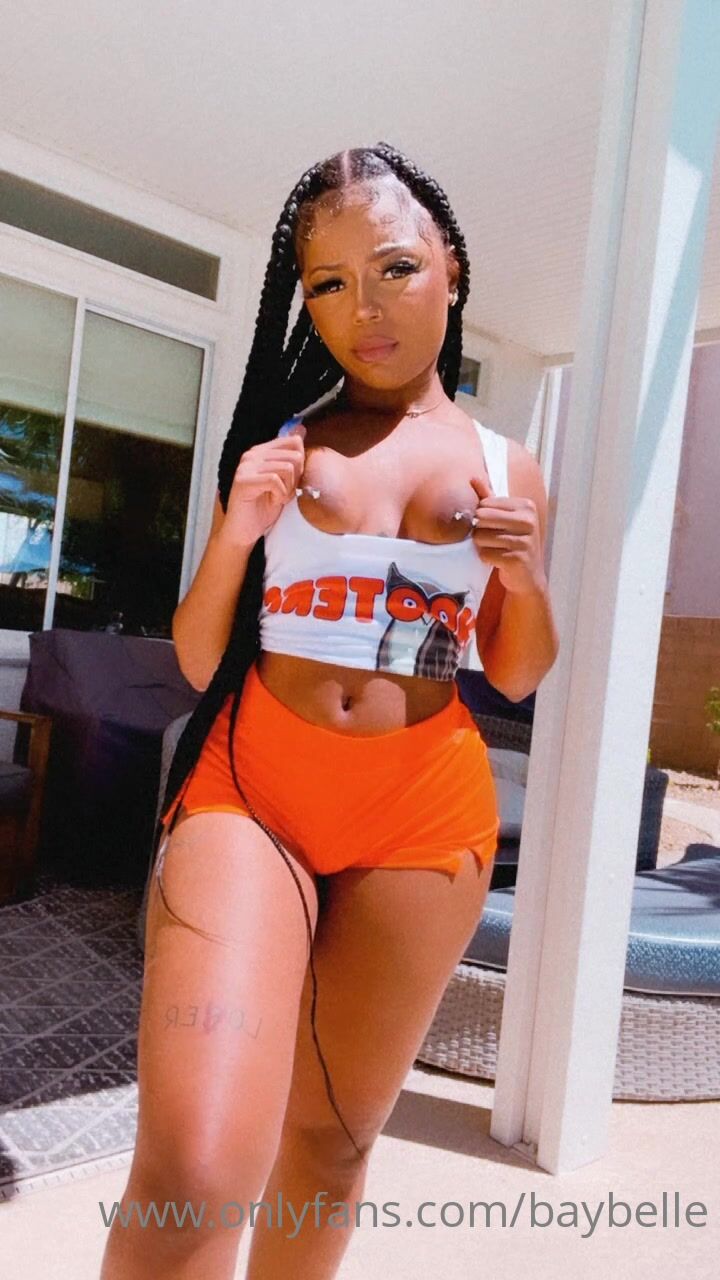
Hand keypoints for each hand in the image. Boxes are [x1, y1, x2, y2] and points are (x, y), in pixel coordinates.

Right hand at [223, 424, 306, 545]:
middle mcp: (252, 455)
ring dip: (288, 489)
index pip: (293, 442)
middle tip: (284, 493)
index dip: (301, 464)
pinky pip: (275, 481)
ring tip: (278, 498)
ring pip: (287, 468)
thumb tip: (301, 430)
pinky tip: (273, 501)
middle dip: (296, 479)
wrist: (244, 531)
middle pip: (294, 456)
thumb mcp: (284, 481)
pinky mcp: (244, 480)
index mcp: (261, 451)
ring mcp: (246, 467)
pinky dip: (280, 495)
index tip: (292, 481)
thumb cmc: (263, 508)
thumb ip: (291, 459)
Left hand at [467, 473, 546, 595]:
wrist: (528, 576)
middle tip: (491, 540)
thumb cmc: (513, 543)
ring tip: (495, 550)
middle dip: (480, 531)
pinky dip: (486, 559)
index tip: (493, 527)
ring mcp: (525, 541)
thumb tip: (473, 478)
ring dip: (482, 546)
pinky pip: (485, 554)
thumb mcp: (504, 518)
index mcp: (526, 506)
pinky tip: (497, 560)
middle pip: (482, 519)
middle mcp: (529, 521)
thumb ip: (488, 498)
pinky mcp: (517, 559)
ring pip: (482, 537)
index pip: (485, 505)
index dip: (481, 518)